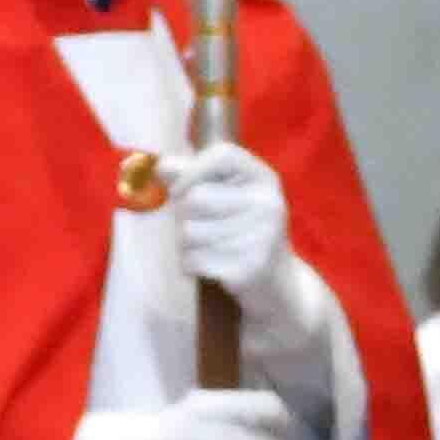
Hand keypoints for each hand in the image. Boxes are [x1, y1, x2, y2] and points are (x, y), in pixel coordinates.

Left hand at [156, 137, 294, 297]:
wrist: (279, 284)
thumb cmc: (245, 232)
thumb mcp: (231, 197)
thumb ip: (196, 176)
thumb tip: (161, 166)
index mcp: (264, 179)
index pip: (223, 155)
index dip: (191, 170)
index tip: (178, 189)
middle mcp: (267, 204)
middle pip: (196, 198)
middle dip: (183, 215)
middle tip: (196, 226)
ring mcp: (260, 237)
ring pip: (189, 232)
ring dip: (184, 244)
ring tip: (204, 248)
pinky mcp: (246, 269)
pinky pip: (193, 260)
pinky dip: (189, 265)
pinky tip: (207, 266)